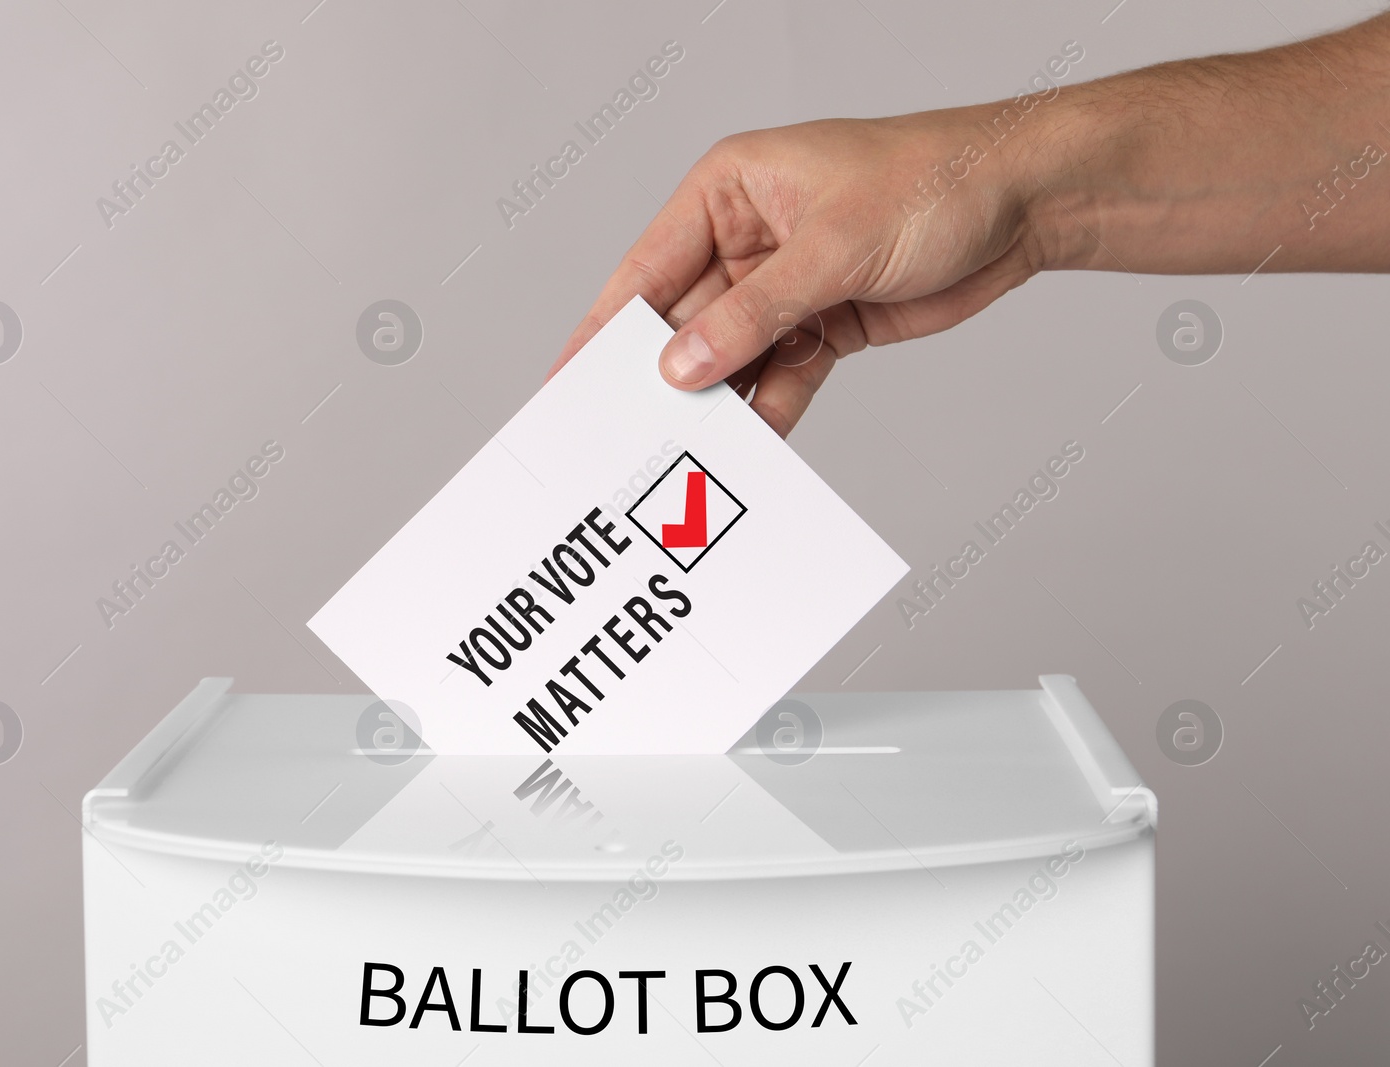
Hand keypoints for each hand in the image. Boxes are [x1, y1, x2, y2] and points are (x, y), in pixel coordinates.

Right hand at [550, 116, 1047, 435]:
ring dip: (718, 401)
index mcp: (730, 189)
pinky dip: (770, 409)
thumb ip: (754, 314)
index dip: (607, 327)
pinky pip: (781, 375)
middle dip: (665, 376)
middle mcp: (748, 237)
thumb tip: (684, 365)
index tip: (572, 377)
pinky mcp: (825, 322)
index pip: (649, 267)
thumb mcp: (833, 246)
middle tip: (630, 432)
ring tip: (691, 450)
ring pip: (732, 356)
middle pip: (686, 321)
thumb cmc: (936, 178)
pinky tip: (754, 442)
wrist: (1027, 201)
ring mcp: (786, 285)